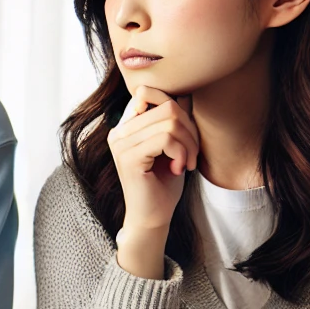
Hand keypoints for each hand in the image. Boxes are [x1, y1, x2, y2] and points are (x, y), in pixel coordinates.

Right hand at [108, 86, 198, 277]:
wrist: (152, 216)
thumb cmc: (163, 183)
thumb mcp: (171, 146)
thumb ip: (172, 121)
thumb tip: (186, 94)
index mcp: (125, 126)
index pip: (147, 92)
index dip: (173, 106)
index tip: (183, 134)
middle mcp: (118, 131)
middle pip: (165, 106)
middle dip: (189, 128)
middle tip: (191, 153)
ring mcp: (120, 144)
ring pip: (169, 122)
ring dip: (188, 144)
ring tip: (186, 162)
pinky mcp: (128, 158)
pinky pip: (165, 138)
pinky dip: (180, 152)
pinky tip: (178, 169)